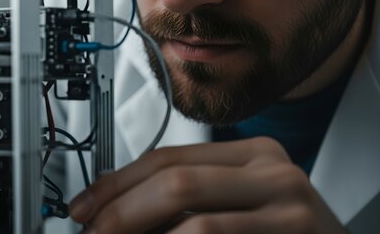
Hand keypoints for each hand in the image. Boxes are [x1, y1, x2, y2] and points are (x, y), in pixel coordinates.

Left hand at [69, 137, 346, 233]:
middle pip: (173, 177)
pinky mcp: (295, 230)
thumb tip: (115, 214)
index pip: (167, 157)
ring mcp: (288, 199)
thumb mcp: (236, 209)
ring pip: (191, 210)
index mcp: (251, 154)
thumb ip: (186, 204)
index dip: (116, 183)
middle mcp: (271, 167)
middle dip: (119, 209)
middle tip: (89, 232)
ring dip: (138, 231)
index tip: (84, 207)